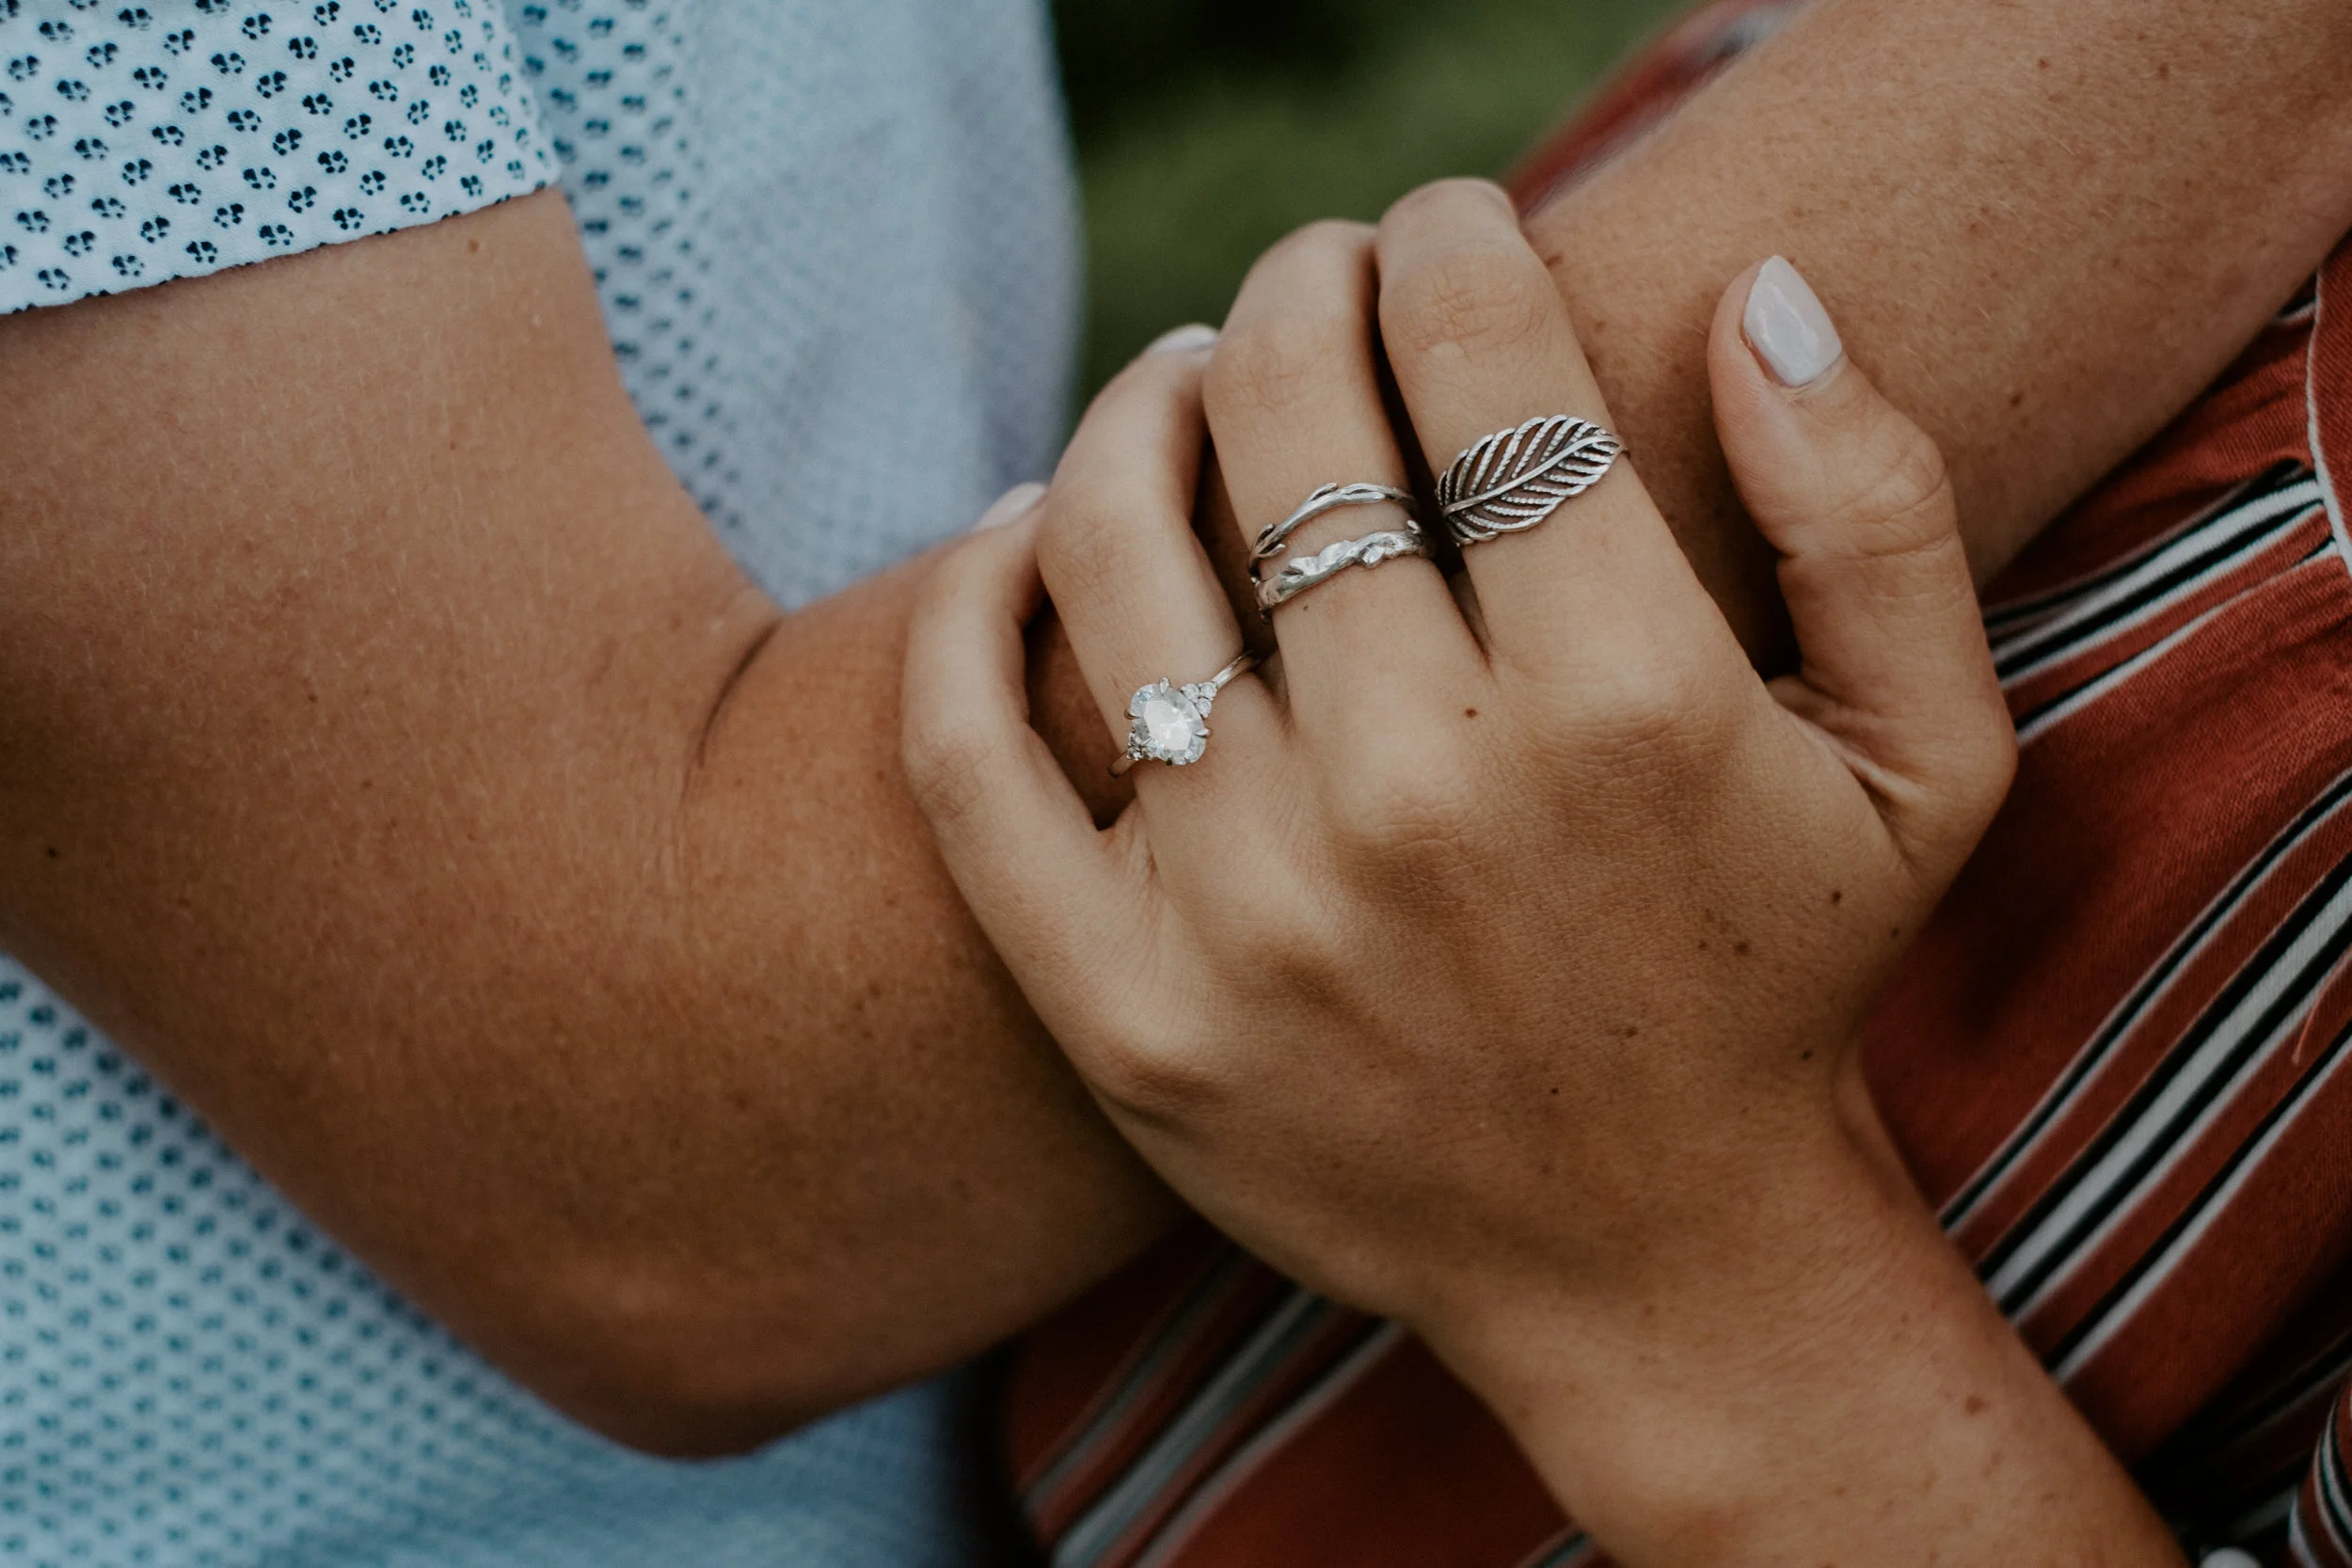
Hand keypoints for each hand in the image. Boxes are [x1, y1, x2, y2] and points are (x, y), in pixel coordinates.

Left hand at [906, 179, 2008, 1328]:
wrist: (1651, 1262)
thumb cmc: (1784, 977)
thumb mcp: (1932, 756)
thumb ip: (1879, 506)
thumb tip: (1756, 282)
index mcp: (1629, 705)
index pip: (1481, 356)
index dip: (1450, 237)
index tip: (1445, 225)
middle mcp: (1424, 798)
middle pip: (1288, 422)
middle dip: (1298, 288)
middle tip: (1312, 278)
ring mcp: (1250, 913)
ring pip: (1112, 546)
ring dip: (1137, 405)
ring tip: (1185, 378)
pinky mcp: (1122, 1012)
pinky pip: (967, 753)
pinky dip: (965, 604)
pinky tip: (1020, 532)